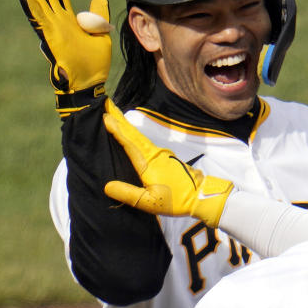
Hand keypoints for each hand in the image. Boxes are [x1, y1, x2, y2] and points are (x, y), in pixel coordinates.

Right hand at [13, 0, 110, 99]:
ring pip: (37, 1)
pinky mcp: (50, 37)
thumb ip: (98, 16)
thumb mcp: (101, 34)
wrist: (90, 84)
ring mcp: (52, 29)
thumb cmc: (94, 65)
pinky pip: (38, 17)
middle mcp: (57, 22)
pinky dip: (31, 3)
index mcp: (68, 20)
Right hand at [102, 100, 232, 228]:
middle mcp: (155, 154)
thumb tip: (107, 186)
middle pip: (134, 134)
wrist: (201, 196)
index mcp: (149, 164)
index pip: (129, 143)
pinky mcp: (166, 157)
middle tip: (107, 105)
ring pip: (140, 136)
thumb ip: (128, 194)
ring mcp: (162, 154)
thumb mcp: (150, 203)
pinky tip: (131, 134)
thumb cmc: (177, 200)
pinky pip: (145, 142)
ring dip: (126, 125)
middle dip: (120, 119)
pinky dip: (135, 135)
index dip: (117, 130)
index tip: (106, 116)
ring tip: (115, 116)